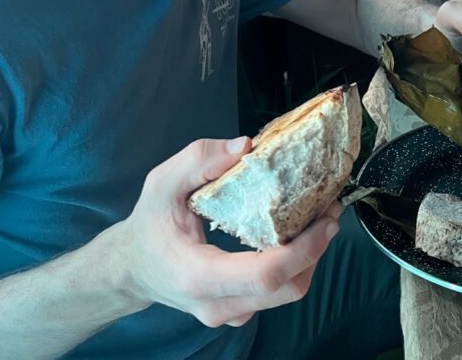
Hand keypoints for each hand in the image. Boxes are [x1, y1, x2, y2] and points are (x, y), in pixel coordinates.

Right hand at [101, 138, 339, 328]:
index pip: (265, 275)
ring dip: (311, 258)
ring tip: (321, 218)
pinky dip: (296, 265)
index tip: (326, 219)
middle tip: (330, 211)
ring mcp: (229, 314)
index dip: (304, 250)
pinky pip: (277, 293)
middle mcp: (217, 304)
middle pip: (286, 289)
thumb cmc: (148, 224)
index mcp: (199, 276)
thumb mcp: (161, 182)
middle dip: (317, 251)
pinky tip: (299, 235)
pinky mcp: (238, 310)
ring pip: (286, 294)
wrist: (131, 268)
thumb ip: (199, 160)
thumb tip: (245, 146)